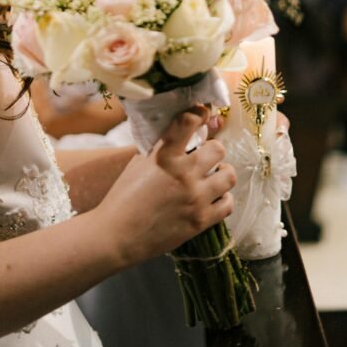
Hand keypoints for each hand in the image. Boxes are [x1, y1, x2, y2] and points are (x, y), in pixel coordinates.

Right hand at [96, 105, 235, 267]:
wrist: (117, 235)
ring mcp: (195, 197)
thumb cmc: (123, 197)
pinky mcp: (201, 221)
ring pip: (229, 175)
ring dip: (222, 173)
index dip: (200, 112)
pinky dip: (223, 199)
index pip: (189, 121)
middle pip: (218, 148)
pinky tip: (214, 198)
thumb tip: (178, 134)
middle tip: (207, 156)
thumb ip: (159, 148)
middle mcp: (183, 173)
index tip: (203, 111)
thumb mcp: (138, 163)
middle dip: (213, 149)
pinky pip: (228, 204)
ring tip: (214, 176)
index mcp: (164, 155)